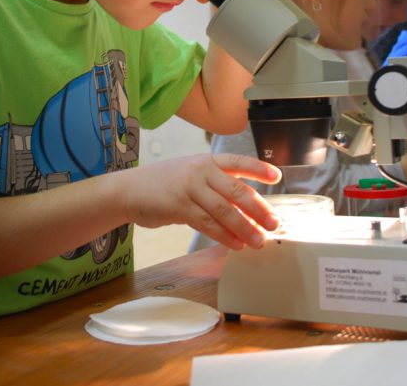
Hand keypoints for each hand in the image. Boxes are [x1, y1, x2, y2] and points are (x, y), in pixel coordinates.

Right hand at [120, 153, 280, 249]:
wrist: (128, 190)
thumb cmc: (162, 184)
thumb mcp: (190, 173)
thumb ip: (214, 184)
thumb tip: (244, 206)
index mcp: (206, 160)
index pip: (238, 162)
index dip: (259, 169)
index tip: (278, 176)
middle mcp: (200, 171)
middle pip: (237, 190)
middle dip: (259, 209)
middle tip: (274, 223)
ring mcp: (190, 188)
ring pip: (225, 210)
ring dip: (245, 228)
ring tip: (259, 241)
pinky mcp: (179, 207)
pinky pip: (208, 224)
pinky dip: (225, 236)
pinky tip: (236, 245)